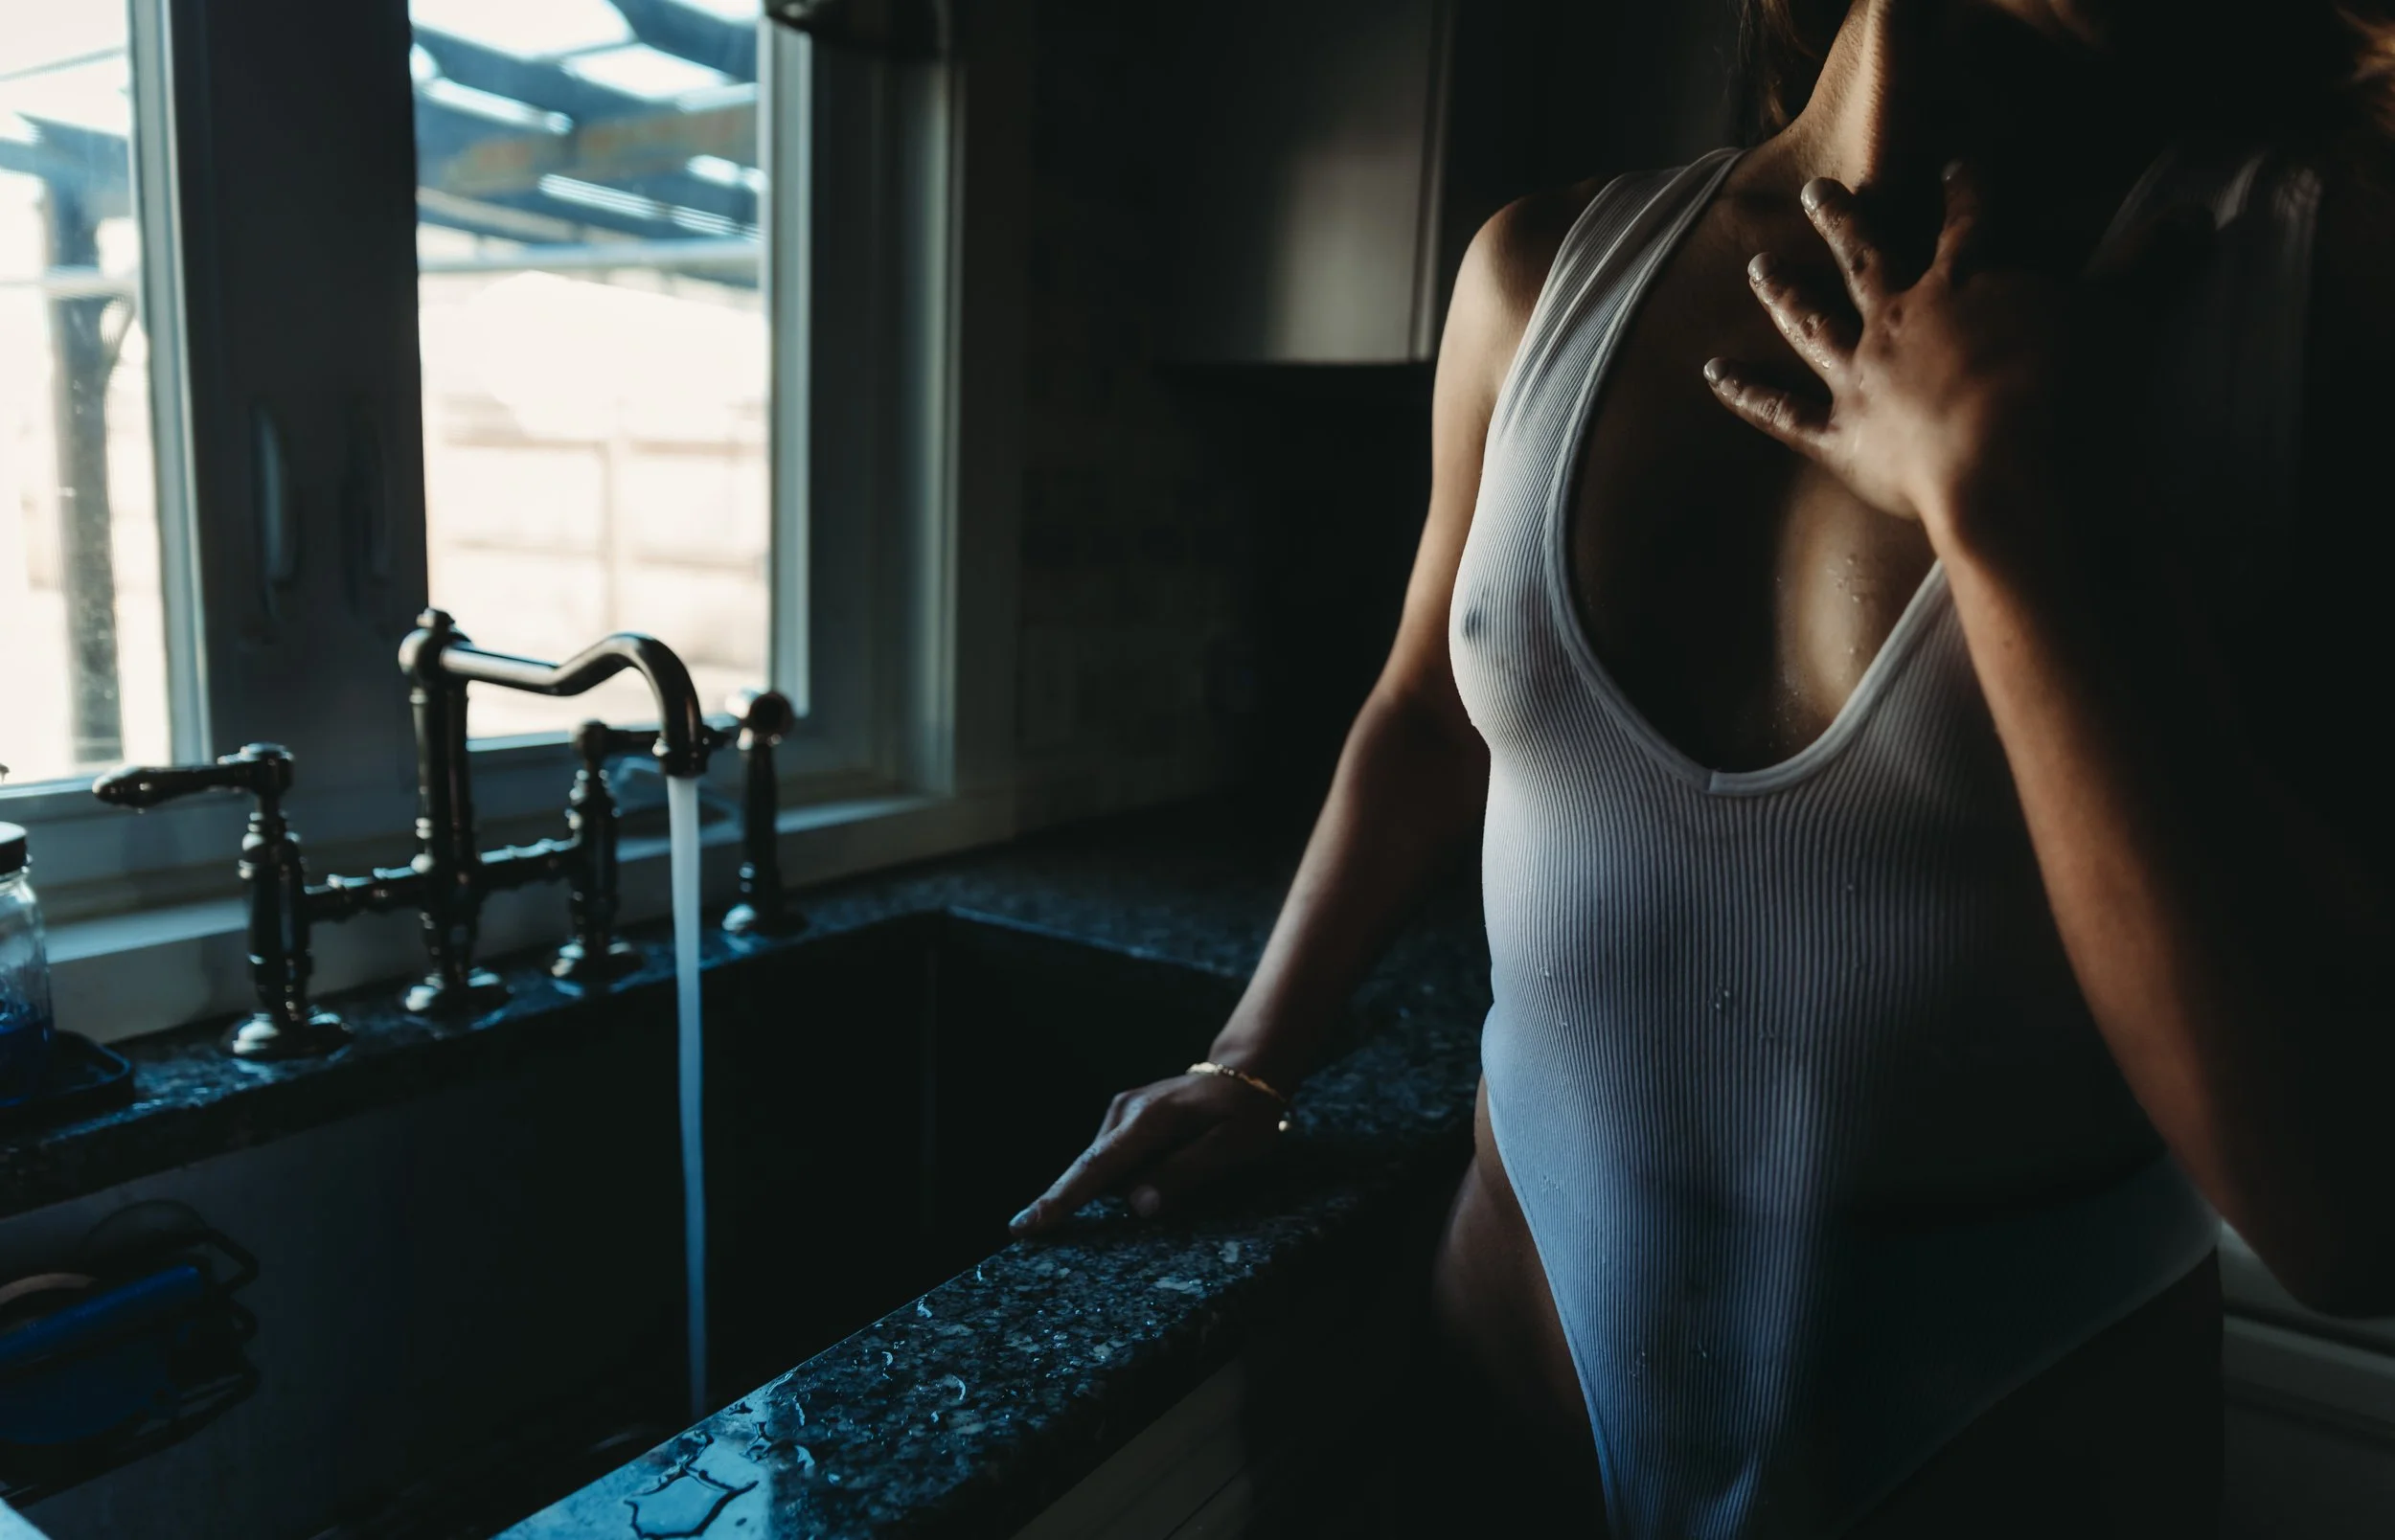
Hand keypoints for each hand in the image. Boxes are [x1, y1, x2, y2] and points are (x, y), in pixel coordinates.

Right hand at [1008, 1067, 1285, 1236]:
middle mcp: (1124, 1111)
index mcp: (1149, 1120)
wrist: (1245, 1072)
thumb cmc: (1244, 1114)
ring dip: (1134, 1184)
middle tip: (1156, 1186)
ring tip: (1189, 1161)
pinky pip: (1117, 1159)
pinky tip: (1171, 1159)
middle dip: (1105, 1199)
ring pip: (1110, 1170)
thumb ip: (1184, 1175)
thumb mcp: (1231, 1148)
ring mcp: (1121, 1111)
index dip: (1060, 1201)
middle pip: (1100, 1174)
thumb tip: (1138, 1208)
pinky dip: (1133, 1172)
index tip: (1023, 1227)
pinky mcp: (1123, 1117)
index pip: (1097, 1169)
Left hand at [1702, 164, 2208, 547]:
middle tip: (1816, 192)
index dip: (1965, 189)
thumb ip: (2145, 267)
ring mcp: (1861, 377)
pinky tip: (1711, 375)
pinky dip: (1744, 395)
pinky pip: (1780, 414)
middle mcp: (1900, 318)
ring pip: (1811, 322)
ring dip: (1782, 294)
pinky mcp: (1839, 439)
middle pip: (1865, 255)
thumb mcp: (2115, 319)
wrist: (2004, 469)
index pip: (1968, 220)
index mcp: (1965, 283)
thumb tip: (2200, 217)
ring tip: (1757, 266)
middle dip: (1842, 220)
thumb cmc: (2062, 394)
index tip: (1954, 163)